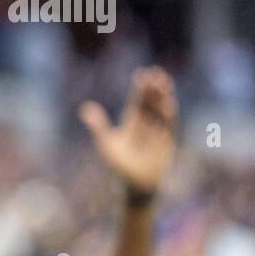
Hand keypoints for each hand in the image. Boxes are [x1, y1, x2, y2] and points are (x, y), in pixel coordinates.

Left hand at [78, 66, 178, 196]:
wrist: (136, 183)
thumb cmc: (120, 164)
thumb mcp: (107, 143)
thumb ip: (98, 125)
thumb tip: (85, 107)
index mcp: (131, 122)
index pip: (137, 101)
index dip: (140, 88)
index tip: (142, 73)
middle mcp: (146, 124)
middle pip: (150, 102)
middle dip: (153, 88)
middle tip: (155, 72)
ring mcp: (157, 131)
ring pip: (160, 110)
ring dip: (162, 97)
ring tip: (164, 82)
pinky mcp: (167, 140)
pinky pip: (169, 124)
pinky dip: (168, 113)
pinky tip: (169, 102)